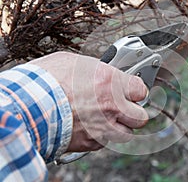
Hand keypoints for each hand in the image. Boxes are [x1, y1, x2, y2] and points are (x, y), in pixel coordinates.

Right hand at [30, 52, 147, 151]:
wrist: (27, 105)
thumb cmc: (46, 80)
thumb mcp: (75, 62)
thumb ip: (97, 70)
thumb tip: (103, 72)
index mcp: (111, 83)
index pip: (141, 90)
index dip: (137, 90)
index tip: (134, 90)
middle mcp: (112, 107)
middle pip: (140, 116)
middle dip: (134, 111)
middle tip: (125, 106)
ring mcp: (103, 127)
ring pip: (127, 134)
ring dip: (122, 127)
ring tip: (110, 119)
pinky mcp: (90, 143)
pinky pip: (106, 143)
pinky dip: (103, 137)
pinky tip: (92, 128)